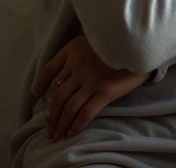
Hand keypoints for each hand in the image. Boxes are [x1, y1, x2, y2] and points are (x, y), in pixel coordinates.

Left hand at [30, 33, 150, 140]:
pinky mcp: (105, 91)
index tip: (36, 95)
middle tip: (48, 128)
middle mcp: (79, 65)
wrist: (140, 43)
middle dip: (50, 115)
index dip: (40, 85)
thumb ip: (77, 54)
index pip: (49, 70)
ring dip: (60, 124)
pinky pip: (86, 112)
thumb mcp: (92, 40)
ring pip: (69, 106)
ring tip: (57, 135)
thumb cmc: (116, 42)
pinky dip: (76, 125)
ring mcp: (91, 79)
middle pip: (57, 95)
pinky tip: (72, 132)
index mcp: (73, 50)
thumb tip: (62, 77)